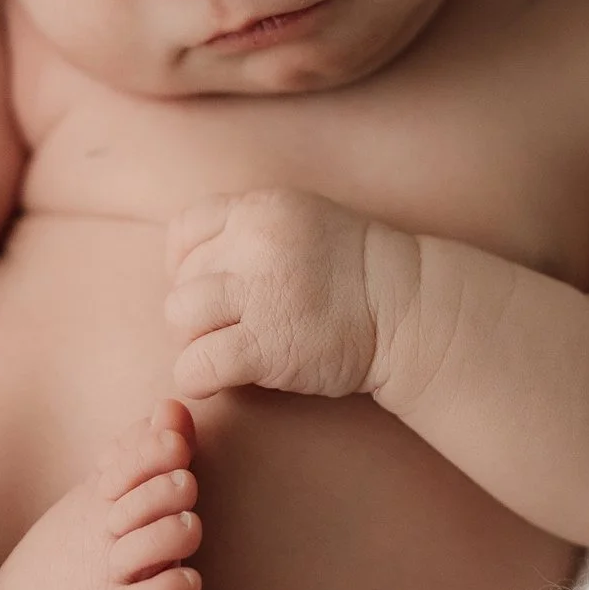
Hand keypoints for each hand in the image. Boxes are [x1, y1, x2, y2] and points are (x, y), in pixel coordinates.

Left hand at [162, 189, 419, 400]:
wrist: (408, 308)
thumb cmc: (354, 272)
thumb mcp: (301, 221)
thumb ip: (250, 230)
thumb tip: (188, 263)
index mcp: (261, 209)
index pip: (183, 230)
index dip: (183, 264)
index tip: (204, 287)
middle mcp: (255, 242)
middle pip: (181, 279)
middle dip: (194, 310)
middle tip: (223, 328)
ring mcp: (261, 292)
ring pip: (180, 317)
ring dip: (194, 341)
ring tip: (224, 350)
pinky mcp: (267, 345)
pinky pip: (197, 364)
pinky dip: (197, 377)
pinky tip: (217, 380)